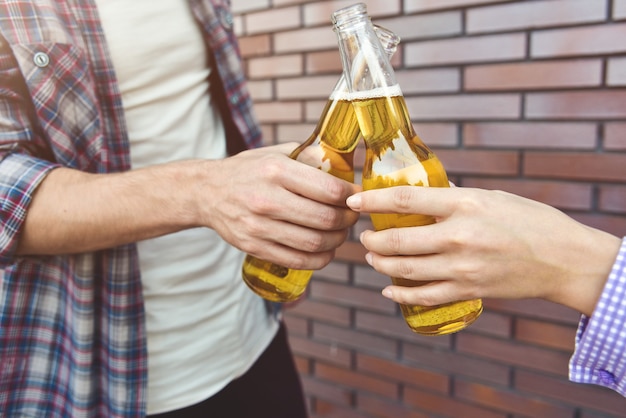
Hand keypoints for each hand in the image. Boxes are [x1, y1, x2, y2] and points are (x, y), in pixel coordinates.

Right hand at [199, 143, 360, 269]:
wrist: (206, 192)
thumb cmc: (248, 170)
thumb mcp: (275, 153)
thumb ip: (309, 156)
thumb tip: (345, 164)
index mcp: (276, 171)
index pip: (329, 190)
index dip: (351, 196)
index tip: (356, 197)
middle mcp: (267, 199)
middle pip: (325, 219)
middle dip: (347, 220)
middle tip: (352, 217)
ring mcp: (259, 226)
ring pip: (314, 242)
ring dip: (337, 241)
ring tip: (340, 233)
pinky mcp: (254, 246)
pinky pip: (297, 260)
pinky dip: (319, 259)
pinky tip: (326, 251)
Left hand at [346, 186, 620, 315]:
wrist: (562, 259)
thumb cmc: (528, 220)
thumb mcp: (489, 197)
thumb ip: (452, 198)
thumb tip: (420, 194)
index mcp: (464, 204)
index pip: (405, 199)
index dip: (372, 200)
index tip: (352, 200)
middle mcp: (458, 236)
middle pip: (398, 240)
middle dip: (372, 240)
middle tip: (364, 237)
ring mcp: (462, 268)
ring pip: (404, 270)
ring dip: (381, 264)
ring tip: (373, 257)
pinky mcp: (467, 290)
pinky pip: (423, 296)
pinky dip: (400, 294)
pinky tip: (389, 289)